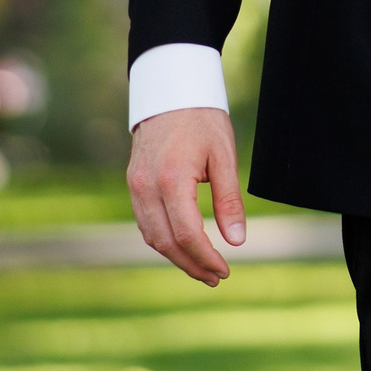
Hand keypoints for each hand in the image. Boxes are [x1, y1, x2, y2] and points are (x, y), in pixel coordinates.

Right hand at [127, 106, 246, 283]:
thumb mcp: (225, 157)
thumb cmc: (203, 122)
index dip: (206, 257)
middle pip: (165, 242)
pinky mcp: (133, 185)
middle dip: (192, 265)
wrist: (171, 92)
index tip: (225, 270)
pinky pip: (146, 223)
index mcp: (172, 180)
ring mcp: (135, 187)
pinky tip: (184, 247)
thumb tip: (237, 241)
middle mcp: (147, 188)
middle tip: (217, 277)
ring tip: (203, 269)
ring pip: (152, 237)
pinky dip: (164, 240)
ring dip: (176, 257)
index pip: (186, 234)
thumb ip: (229, 201)